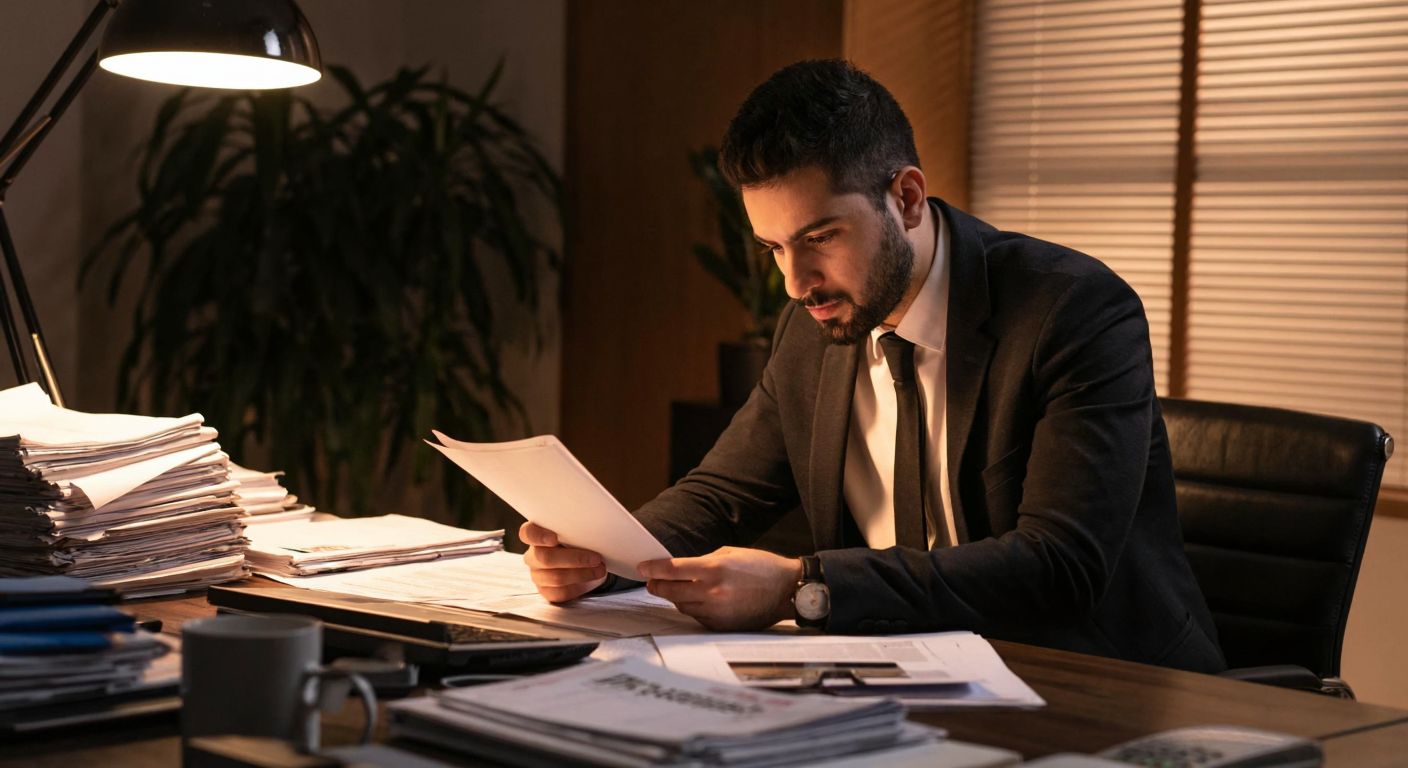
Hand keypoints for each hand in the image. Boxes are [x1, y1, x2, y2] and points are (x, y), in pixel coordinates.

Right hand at [520, 521, 606, 602]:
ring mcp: (537, 575)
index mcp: (536, 535)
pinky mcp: (547, 591)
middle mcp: (533, 556)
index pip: (527, 533)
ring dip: (582, 573)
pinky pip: (561, 592)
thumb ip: (576, 530)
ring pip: (556, 577)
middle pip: (545, 558)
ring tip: (599, 568)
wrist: (585, 563)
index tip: (554, 538)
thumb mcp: (577, 532)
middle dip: (574, 558)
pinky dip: (580, 585)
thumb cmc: (578, 542)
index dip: (539, 536)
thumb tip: (592, 529)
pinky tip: (592, 577)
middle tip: (596, 558)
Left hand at [637, 546, 802, 630]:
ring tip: (673, 588)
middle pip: (671, 591)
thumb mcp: (730, 554)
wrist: (786, 591)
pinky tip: (698, 600)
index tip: (642, 568)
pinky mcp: (721, 625)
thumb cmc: (761, 567)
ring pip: (682, 606)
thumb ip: (703, 562)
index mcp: (715, 569)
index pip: (673, 570)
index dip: (653, 568)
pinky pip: (697, 617)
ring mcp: (717, 612)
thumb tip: (681, 569)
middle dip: (658, 585)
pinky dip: (693, 608)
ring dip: (674, 597)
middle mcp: (713, 592)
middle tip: (652, 581)